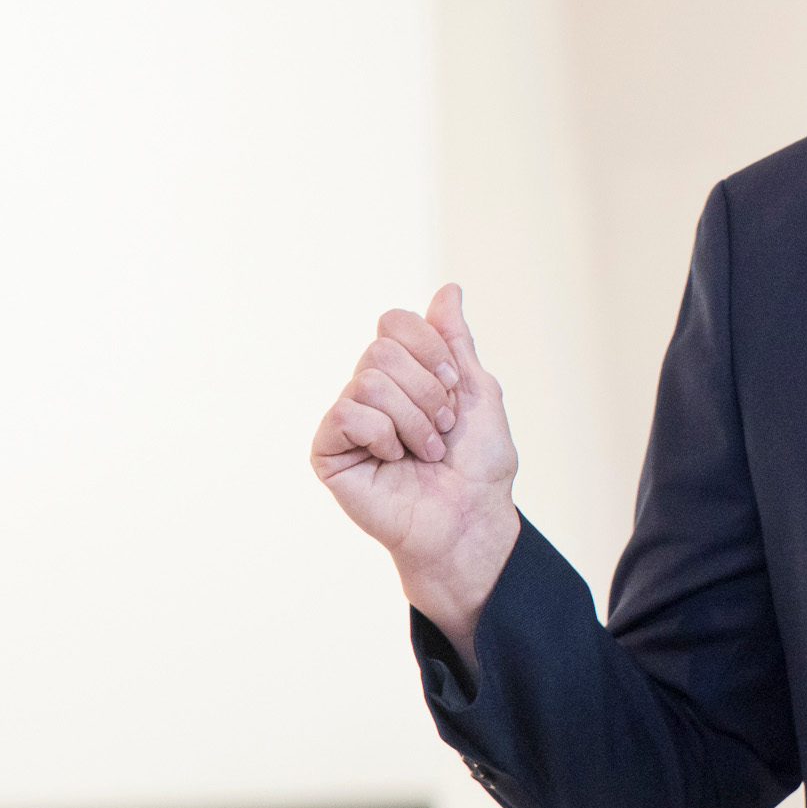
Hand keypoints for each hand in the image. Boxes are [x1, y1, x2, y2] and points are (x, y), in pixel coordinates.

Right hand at [310, 284, 521, 663]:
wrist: (468, 518)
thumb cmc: (478, 465)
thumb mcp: (477, 392)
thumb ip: (455, 342)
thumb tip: (448, 289)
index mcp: (403, 372)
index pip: (394, 322)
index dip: (430, 349)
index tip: (452, 387)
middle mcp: (369, 390)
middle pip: (382, 350)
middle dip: (427, 392)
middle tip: (440, 430)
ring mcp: (347, 421)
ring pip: (368, 381)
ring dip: (413, 420)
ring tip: (424, 452)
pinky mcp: (328, 451)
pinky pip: (345, 414)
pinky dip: (382, 435)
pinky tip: (392, 460)